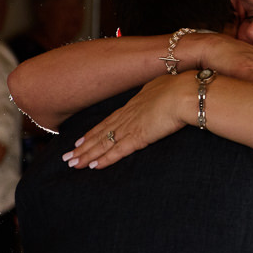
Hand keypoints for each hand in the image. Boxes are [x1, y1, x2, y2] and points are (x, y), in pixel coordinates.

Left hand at [62, 73, 189, 169]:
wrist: (185, 93)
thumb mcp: (165, 86)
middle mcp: (127, 115)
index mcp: (134, 103)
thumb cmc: (181, 87)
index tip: (81, 139)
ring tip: (72, 163)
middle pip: (100, 133)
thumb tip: (160, 93)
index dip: (94, 131)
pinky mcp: (138, 137)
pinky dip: (104, 159)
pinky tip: (93, 166)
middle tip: (67, 156)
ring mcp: (131, 126)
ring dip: (87, 155)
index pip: (110, 121)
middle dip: (83, 146)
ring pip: (103, 143)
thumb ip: (158, 93)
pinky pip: (117, 151)